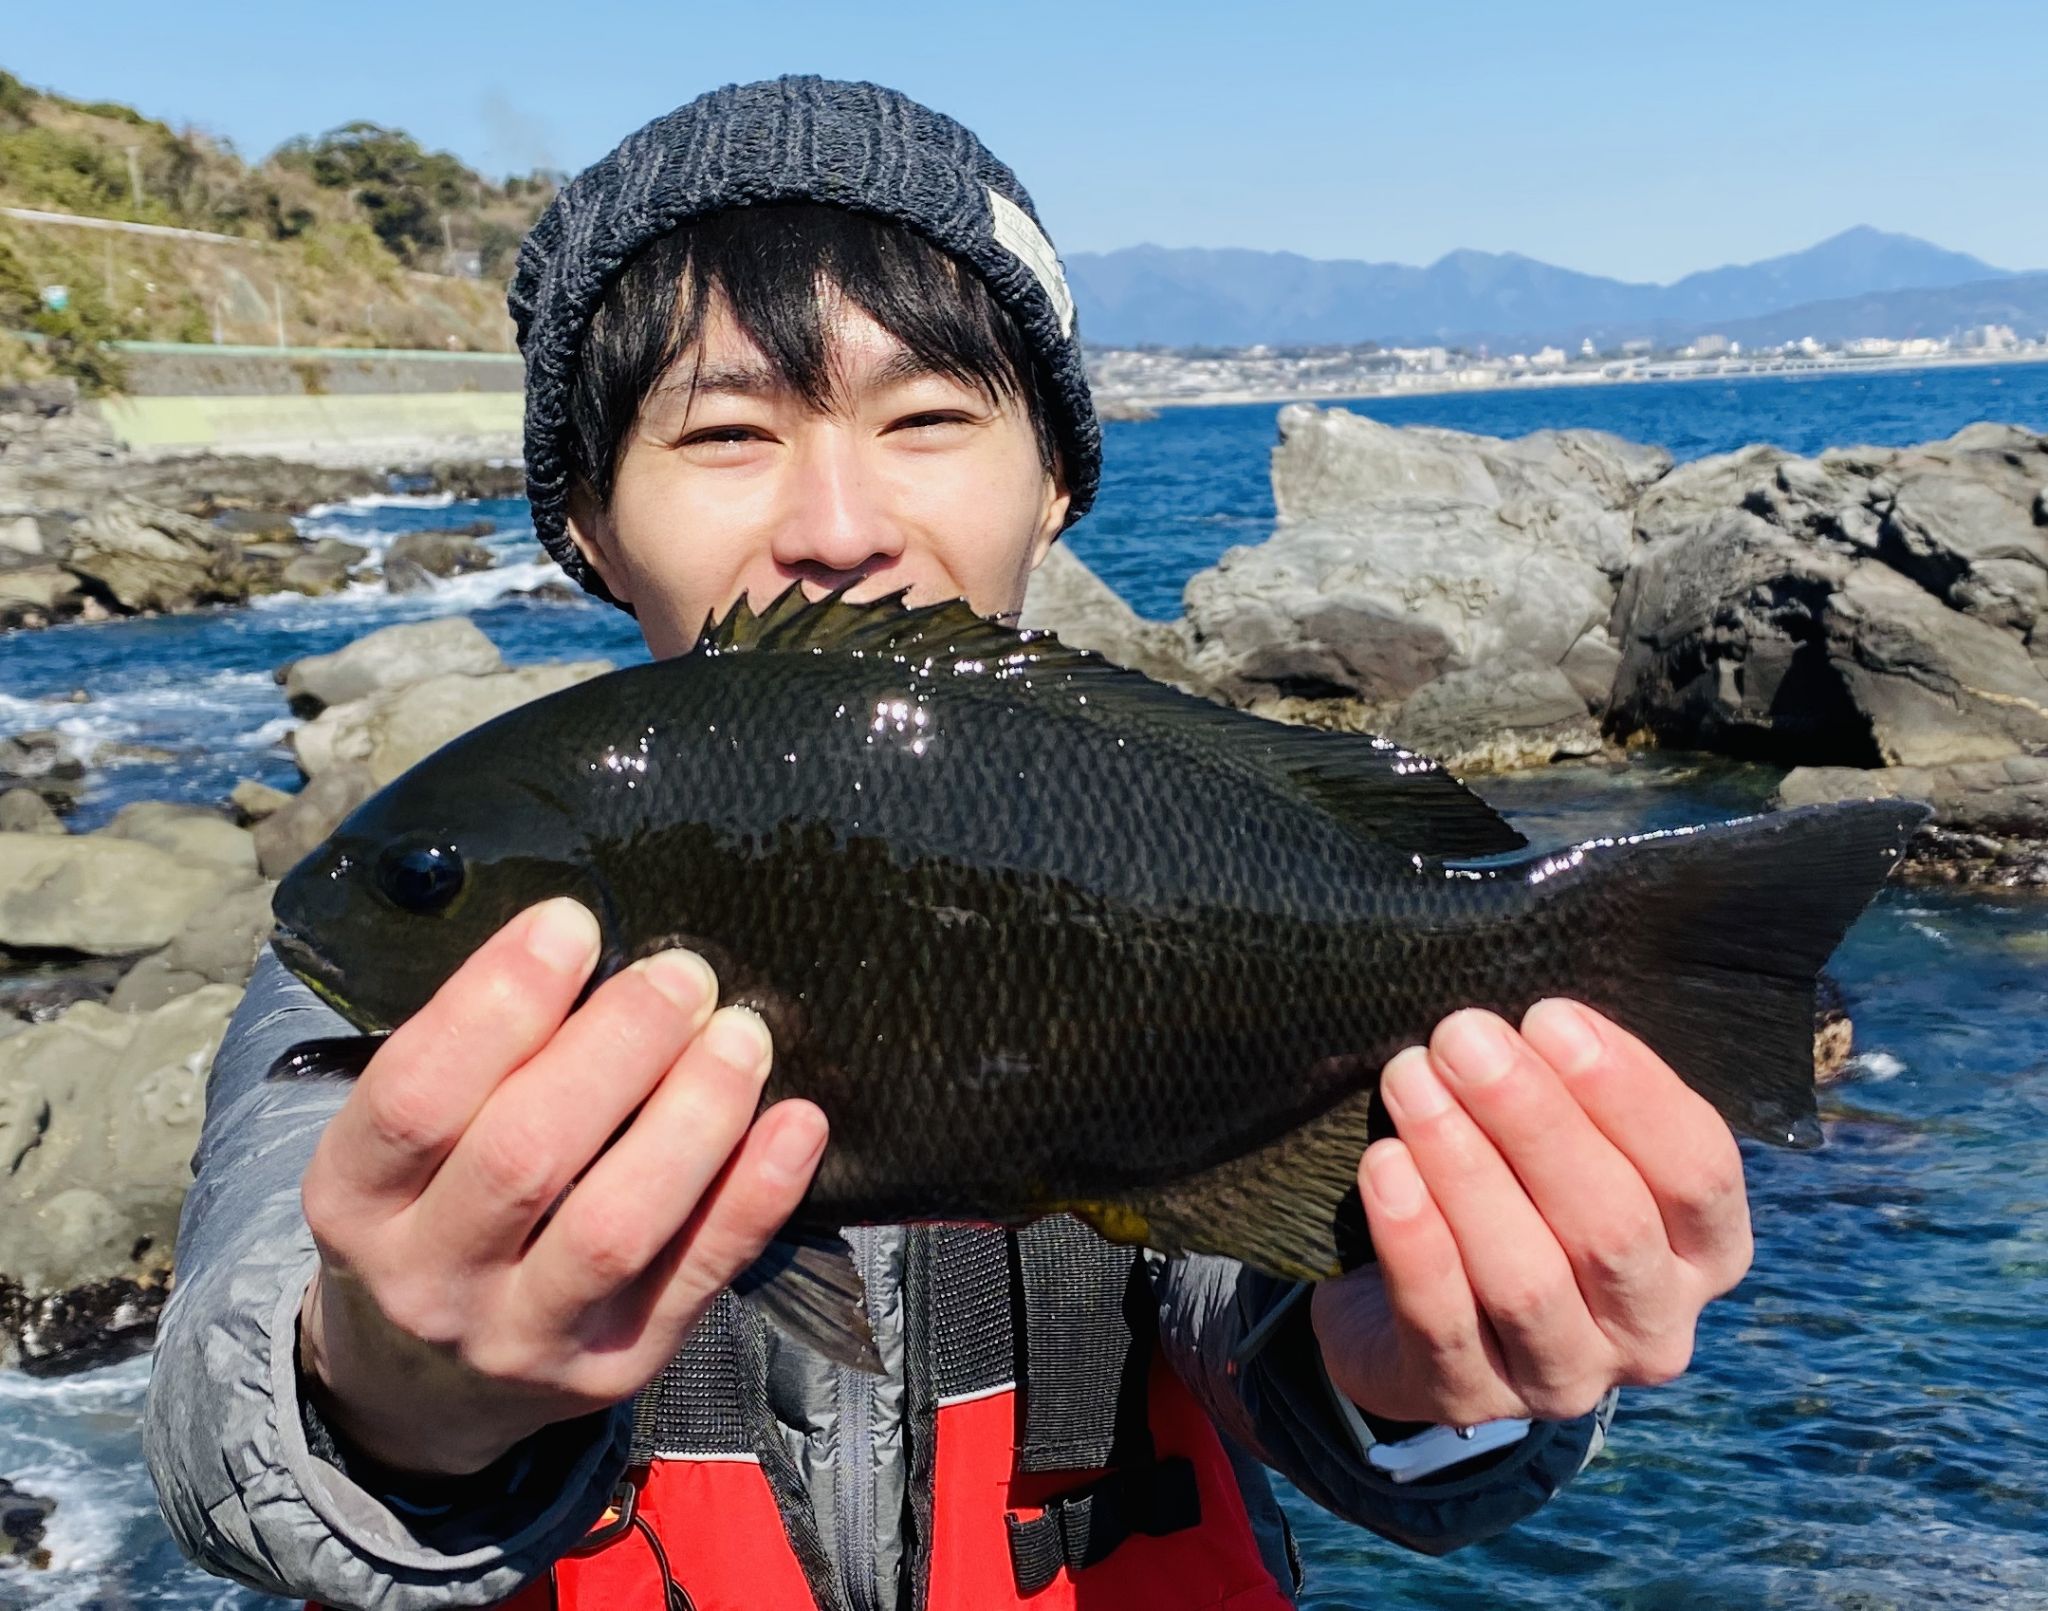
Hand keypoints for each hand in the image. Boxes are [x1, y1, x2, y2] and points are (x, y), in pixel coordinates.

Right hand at [297, 897, 827, 1476]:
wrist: (425, 1387)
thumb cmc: (433, 1208)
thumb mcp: (404, 1144)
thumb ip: (478, 1059)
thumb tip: (589, 945)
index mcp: (353, 1198)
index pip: (414, 1096)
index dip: (497, 1002)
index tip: (571, 924)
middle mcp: (427, 1277)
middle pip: (523, 1157)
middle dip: (616, 1046)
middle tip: (682, 974)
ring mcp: (522, 1336)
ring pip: (614, 1227)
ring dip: (693, 1116)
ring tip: (740, 1035)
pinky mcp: (614, 1369)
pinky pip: (698, 1276)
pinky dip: (755, 1195)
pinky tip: (797, 1122)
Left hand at [1311, 999, 1752, 1426]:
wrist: (1411, 1309)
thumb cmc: (1513, 1192)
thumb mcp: (1565, 1145)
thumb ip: (1574, 1089)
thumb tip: (1536, 1015)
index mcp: (1704, 1252)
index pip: (1697, 1173)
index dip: (1629, 1093)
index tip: (1550, 1018)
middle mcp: (1653, 1327)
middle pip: (1610, 1224)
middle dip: (1532, 1119)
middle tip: (1462, 1036)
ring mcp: (1565, 1376)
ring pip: (1526, 1278)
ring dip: (1464, 1167)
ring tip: (1411, 1082)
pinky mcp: (1468, 1397)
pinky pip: (1441, 1319)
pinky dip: (1413, 1238)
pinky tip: (1382, 1167)